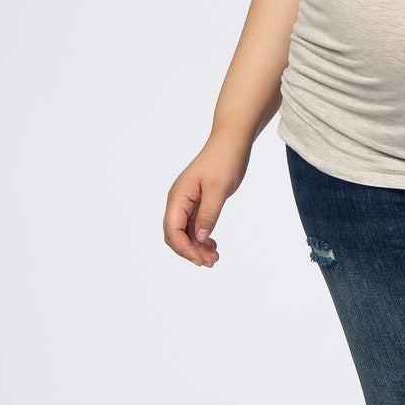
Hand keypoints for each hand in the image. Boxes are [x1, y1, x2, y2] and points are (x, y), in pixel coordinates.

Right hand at [162, 132, 251, 266]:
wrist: (231, 142)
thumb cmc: (224, 161)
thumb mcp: (218, 189)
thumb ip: (208, 214)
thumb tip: (200, 237)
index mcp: (178, 197)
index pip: (172, 230)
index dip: (184, 249)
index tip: (201, 260)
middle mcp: (178, 201)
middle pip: (174, 235)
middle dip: (189, 251)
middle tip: (210, 262)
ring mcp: (186, 202)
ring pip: (185, 232)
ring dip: (196, 247)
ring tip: (214, 258)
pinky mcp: (197, 202)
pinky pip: (194, 225)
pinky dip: (202, 238)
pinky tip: (213, 245)